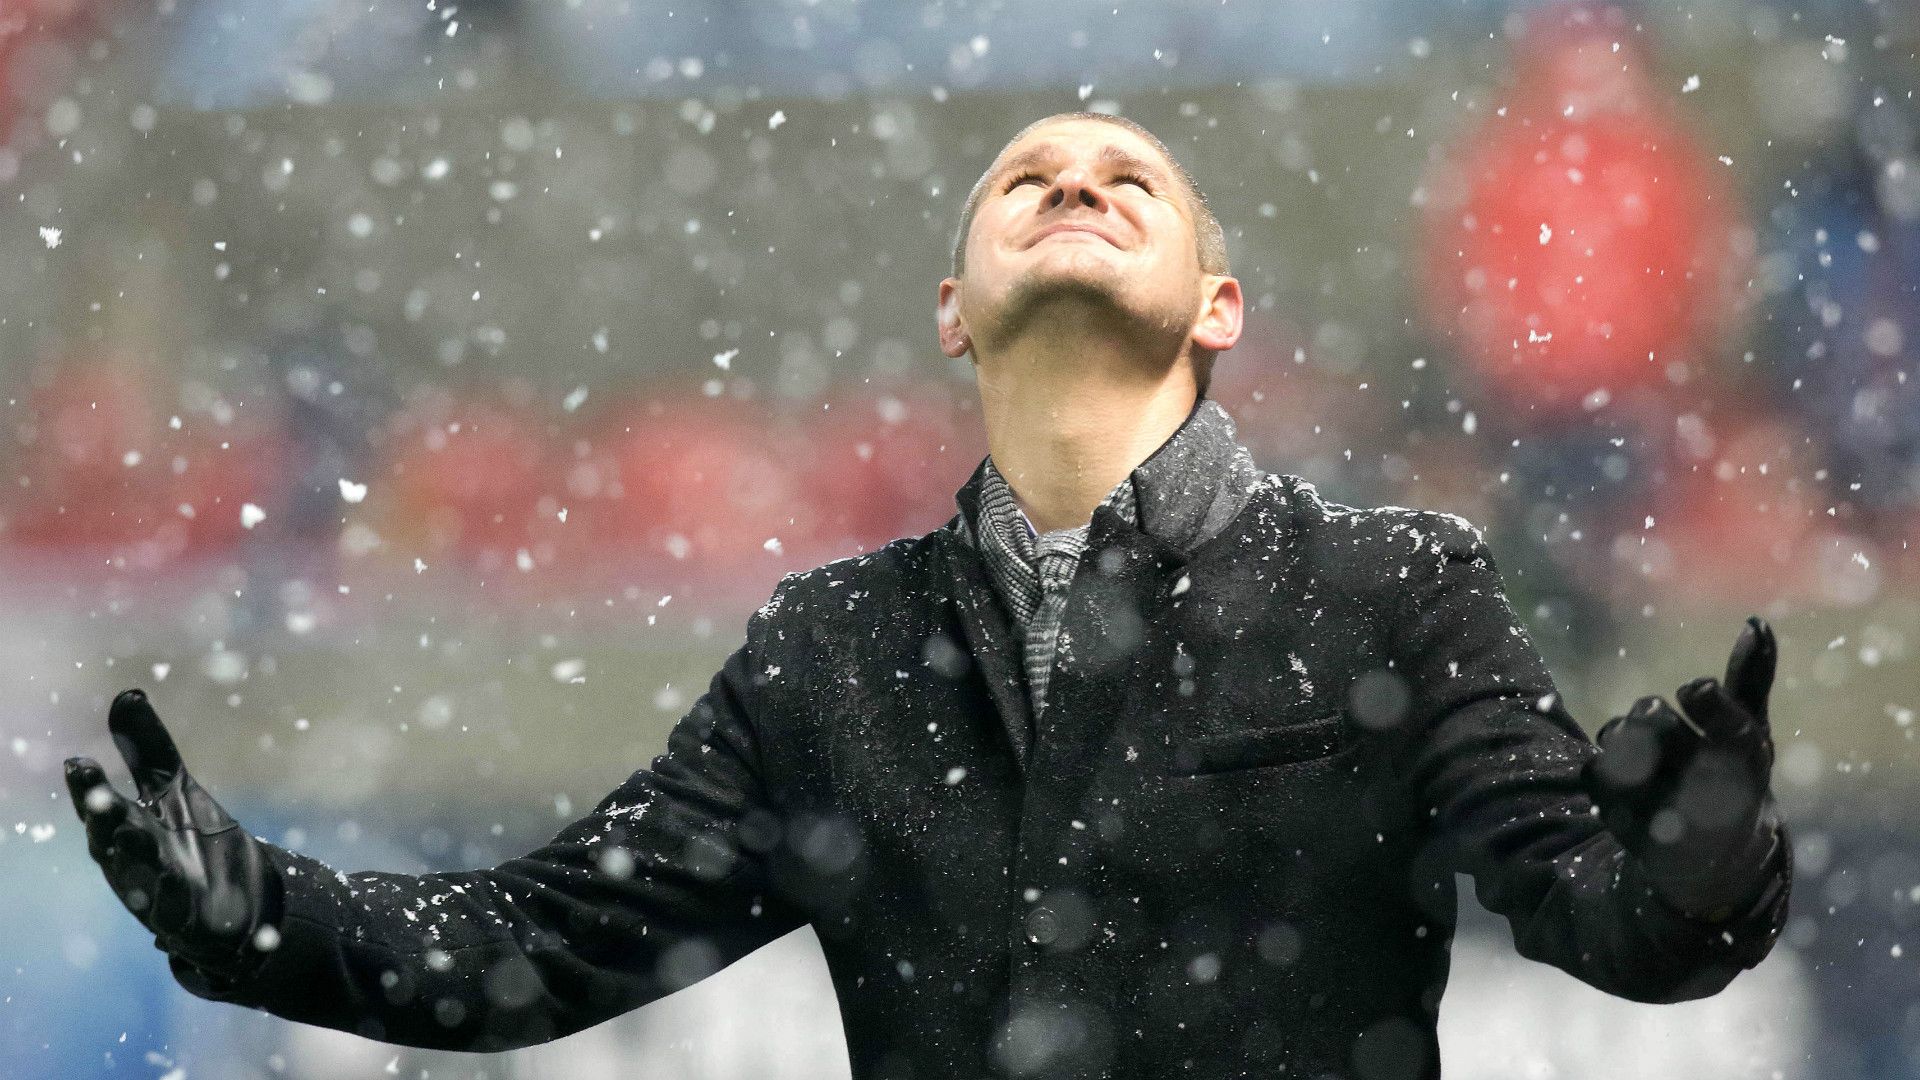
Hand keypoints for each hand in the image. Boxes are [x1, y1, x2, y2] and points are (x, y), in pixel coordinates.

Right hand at [64, 689, 282, 974]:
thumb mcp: (173, 789)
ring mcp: (157, 893)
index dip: (89, 789)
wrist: (238, 904)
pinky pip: (178, 910)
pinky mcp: (188, 921)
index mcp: (125, 830)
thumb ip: (148, 749)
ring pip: (139, 874)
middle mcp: (132, 863)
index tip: (77, 763)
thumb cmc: (192, 842)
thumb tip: (127, 693)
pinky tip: (177, 879)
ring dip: (133, 854)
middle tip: (97, 796)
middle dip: (103, 817)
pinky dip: (174, 896)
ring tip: (130, 830)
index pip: (102, 807)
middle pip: (113, 840)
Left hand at [1581, 616, 1781, 916]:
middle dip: (1648, 715)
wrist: (1714, 862)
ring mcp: (1669, 813)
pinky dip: (1601, 770)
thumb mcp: (1748, 730)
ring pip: (1617, 744)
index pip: (1730, 725)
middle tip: (1657, 725)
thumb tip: (1756, 622)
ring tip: (1642, 756)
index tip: (1695, 688)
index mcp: (1746, 760)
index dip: (1709, 702)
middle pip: (1652, 720)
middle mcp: (1712, 790)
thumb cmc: (1733, 778)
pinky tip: (1622, 783)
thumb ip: (1750, 679)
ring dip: (1620, 739)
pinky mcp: (1629, 830)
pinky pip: (1593, 775)